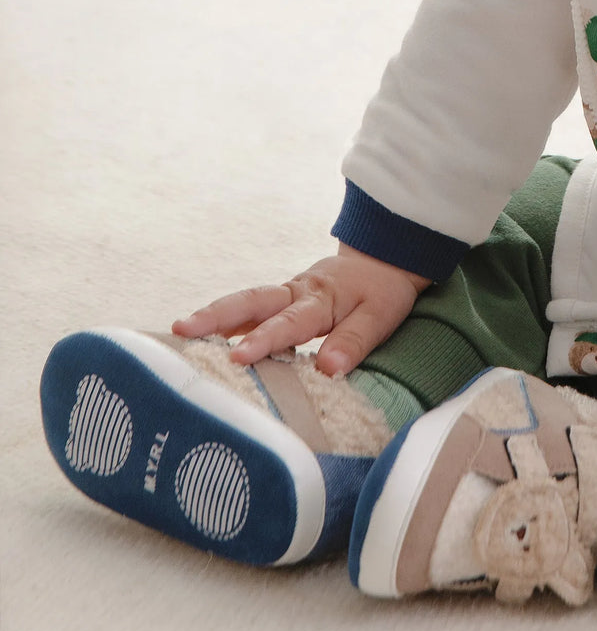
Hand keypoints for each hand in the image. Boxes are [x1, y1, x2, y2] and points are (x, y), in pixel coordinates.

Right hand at [172, 244, 430, 375]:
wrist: (384, 261)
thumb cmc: (381, 292)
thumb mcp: (379, 316)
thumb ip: (354, 341)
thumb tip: (328, 369)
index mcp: (319, 299)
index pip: (288, 322)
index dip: (263, 339)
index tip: (238, 356)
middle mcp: (294, 293)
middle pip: (250, 302)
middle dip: (215, 317)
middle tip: (182, 331)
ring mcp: (283, 296)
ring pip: (243, 304)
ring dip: (211, 317)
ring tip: (178, 334)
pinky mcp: (279, 302)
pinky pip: (248, 311)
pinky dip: (223, 323)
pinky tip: (201, 340)